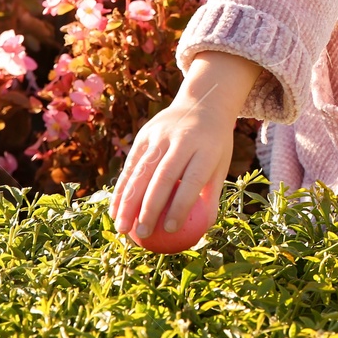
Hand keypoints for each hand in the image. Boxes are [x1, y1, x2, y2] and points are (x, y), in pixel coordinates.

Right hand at [110, 50, 261, 251]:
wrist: (203, 103)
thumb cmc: (214, 144)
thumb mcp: (221, 165)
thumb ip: (211, 196)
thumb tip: (200, 233)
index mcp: (207, 147)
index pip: (192, 180)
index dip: (180, 206)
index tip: (170, 230)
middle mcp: (182, 139)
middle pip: (163, 176)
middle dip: (150, 208)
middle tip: (143, 234)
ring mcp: (161, 134)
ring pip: (141, 170)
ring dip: (129, 201)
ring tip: (123, 227)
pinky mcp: (145, 133)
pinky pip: (131, 164)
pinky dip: (122, 188)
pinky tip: (116, 210)